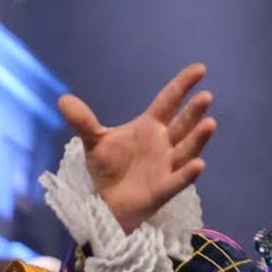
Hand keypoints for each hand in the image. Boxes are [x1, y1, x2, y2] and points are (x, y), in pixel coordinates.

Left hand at [59, 63, 215, 233]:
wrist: (105, 203)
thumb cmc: (107, 170)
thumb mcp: (94, 142)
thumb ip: (83, 121)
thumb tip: (63, 99)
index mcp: (150, 127)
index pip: (169, 101)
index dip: (183, 85)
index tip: (199, 69)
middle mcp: (163, 144)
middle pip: (181, 124)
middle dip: (193, 112)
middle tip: (205, 96)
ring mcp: (167, 167)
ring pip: (186, 150)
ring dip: (198, 138)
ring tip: (209, 123)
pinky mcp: (163, 189)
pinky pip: (178, 181)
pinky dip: (188, 174)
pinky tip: (198, 165)